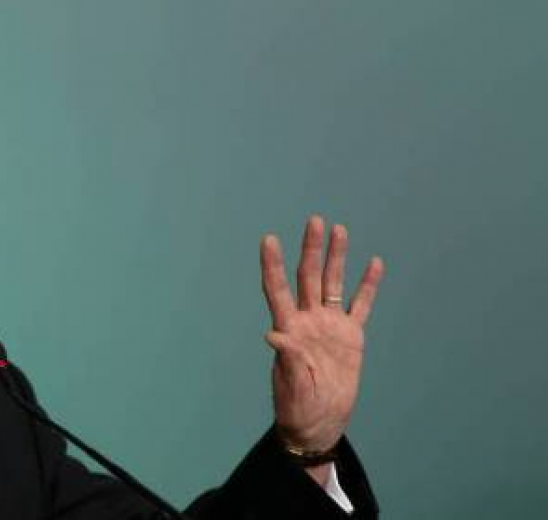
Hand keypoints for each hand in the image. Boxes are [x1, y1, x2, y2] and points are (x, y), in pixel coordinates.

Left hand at [260, 217, 382, 461]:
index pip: (277, 290)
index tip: (268, 239)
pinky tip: (374, 264)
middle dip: (310, 249)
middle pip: (307, 277)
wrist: (319, 422)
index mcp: (289, 329)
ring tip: (339, 229)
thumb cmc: (297, 406)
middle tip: (314, 220)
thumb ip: (286, 359)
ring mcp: (329, 326)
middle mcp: (308, 321)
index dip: (272, 265)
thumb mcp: (291, 385)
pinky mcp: (351, 336)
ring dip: (335, 257)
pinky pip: (360, 305)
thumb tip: (273, 335)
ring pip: (332, 283)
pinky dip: (367, 285)